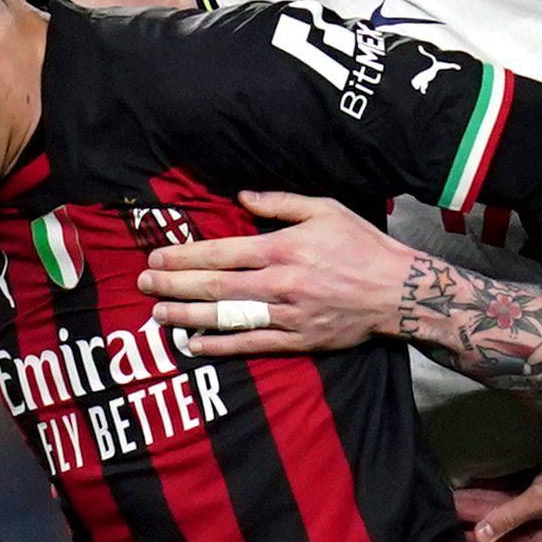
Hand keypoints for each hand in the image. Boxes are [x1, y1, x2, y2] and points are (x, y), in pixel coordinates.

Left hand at [141, 190, 416, 353]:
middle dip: (174, 284)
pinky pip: (252, 344)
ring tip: (158, 313)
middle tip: (144, 282)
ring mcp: (288, 315)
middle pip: (216, 286)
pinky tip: (195, 343)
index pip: (221, 252)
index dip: (185, 256)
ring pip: (228, 317)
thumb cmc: (362, 245)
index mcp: (284, 248)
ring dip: (188, 315)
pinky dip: (221, 345)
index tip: (158, 256)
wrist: (398, 291)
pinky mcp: (299, 340)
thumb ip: (280, 202)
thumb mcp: (325, 209)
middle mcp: (281, 283)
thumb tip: (242, 196)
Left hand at [454, 448, 541, 541]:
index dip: (482, 538)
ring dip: (485, 500)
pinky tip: (476, 482)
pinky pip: (516, 489)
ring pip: (509, 505)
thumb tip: (480, 536)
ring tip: (455, 495)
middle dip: (478, 516)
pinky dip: (498, 486)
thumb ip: (511, 516)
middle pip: (506, 523)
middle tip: (447, 508)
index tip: (454, 531)